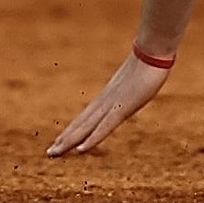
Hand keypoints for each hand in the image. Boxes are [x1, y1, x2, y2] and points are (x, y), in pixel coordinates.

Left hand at [47, 50, 170, 157]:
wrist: (154, 49)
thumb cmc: (150, 59)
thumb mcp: (140, 76)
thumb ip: (134, 83)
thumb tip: (136, 82)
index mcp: (109, 94)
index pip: (86, 115)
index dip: (73, 129)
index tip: (61, 140)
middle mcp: (105, 100)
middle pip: (81, 123)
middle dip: (65, 138)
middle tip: (49, 153)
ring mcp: (112, 104)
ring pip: (86, 126)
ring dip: (70, 141)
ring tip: (55, 153)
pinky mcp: (122, 107)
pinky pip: (104, 127)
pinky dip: (92, 139)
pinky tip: (80, 150)